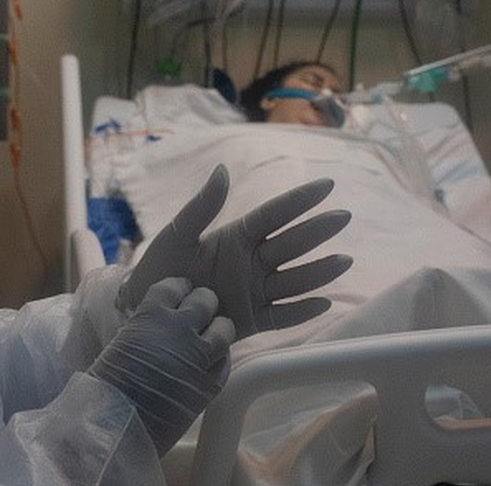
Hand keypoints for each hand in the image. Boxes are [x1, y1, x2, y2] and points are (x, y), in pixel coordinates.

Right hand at [89, 278, 234, 455]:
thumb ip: (144, 327)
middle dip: (203, 304)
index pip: (175, 286)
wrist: (117, 425)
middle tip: (199, 313)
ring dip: (218, 329)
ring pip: (225, 329)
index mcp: (151, 315)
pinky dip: (220, 360)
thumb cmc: (107, 386)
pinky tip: (210, 363)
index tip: (180, 293)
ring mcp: (199, 357)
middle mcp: (180, 329)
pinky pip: (225, 363)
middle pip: (205, 300)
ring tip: (210, 336)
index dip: (179, 288)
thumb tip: (155, 324)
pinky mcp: (210, 384)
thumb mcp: (121, 342)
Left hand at [120, 164, 351, 338]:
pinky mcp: (252, 321)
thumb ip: (200, 208)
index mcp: (236, 238)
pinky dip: (302, 311)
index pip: (274, 215)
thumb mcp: (176, 237)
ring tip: (343, 261)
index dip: (299, 200)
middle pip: (291, 245)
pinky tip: (323, 303)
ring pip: (294, 280)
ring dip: (318, 271)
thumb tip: (223, 170)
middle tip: (343, 216)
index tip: (326, 185)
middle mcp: (252, 263)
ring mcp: (255, 292)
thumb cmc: (160, 271)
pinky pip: (283, 315)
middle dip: (317, 231)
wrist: (146, 310)